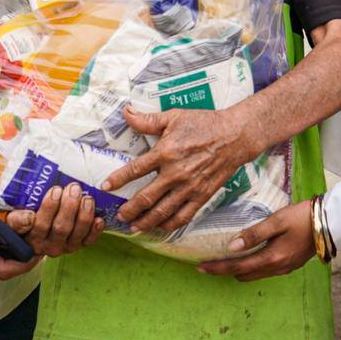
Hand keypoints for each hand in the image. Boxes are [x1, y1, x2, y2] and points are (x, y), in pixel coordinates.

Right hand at [5, 182, 103, 255]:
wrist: (36, 235)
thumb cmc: (25, 220)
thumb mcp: (14, 218)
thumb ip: (17, 217)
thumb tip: (26, 214)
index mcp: (31, 237)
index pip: (39, 224)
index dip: (48, 208)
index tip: (55, 190)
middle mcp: (48, 246)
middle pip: (61, 227)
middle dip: (69, 206)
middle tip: (73, 188)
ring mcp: (64, 247)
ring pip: (76, 233)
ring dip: (83, 214)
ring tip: (87, 197)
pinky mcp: (77, 246)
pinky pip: (88, 240)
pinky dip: (95, 230)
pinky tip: (99, 218)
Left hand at [101, 106, 253, 232]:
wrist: (235, 136)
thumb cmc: (204, 124)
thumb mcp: (174, 117)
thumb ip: (148, 120)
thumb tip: (125, 112)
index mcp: (166, 152)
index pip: (135, 170)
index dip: (118, 179)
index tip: (105, 187)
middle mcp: (176, 173)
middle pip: (146, 197)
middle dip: (129, 209)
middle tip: (119, 215)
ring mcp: (189, 187)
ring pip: (163, 211)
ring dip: (146, 221)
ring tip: (134, 226)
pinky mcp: (202, 196)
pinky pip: (184, 215)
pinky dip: (170, 224)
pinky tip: (160, 227)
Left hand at [196, 200, 314, 280]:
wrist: (330, 223)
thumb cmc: (302, 217)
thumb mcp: (276, 221)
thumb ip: (254, 233)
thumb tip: (231, 246)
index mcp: (271, 258)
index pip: (237, 267)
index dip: (217, 267)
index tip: (200, 267)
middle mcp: (276, 268)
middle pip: (243, 274)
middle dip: (226, 269)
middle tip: (210, 259)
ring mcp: (284, 268)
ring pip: (254, 274)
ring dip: (239, 268)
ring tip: (226, 256)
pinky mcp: (289, 264)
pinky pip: (264, 270)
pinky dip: (252, 265)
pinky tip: (248, 253)